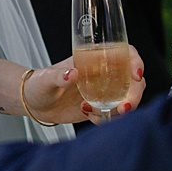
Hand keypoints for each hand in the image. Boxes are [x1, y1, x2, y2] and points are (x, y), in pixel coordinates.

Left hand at [27, 46, 146, 123]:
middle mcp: (104, 73)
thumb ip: (59, 75)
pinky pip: (115, 114)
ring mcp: (105, 91)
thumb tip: (73, 73)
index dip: (135, 61)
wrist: (35, 104)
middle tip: (123, 108)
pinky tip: (87, 114)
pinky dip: (106, 118)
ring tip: (93, 112)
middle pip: (133, 80)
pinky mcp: (101, 107)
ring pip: (128, 99)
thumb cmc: (39, 84)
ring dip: (120, 109)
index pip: (124, 53)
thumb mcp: (46, 78)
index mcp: (94, 58)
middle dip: (134, 95)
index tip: (136, 75)